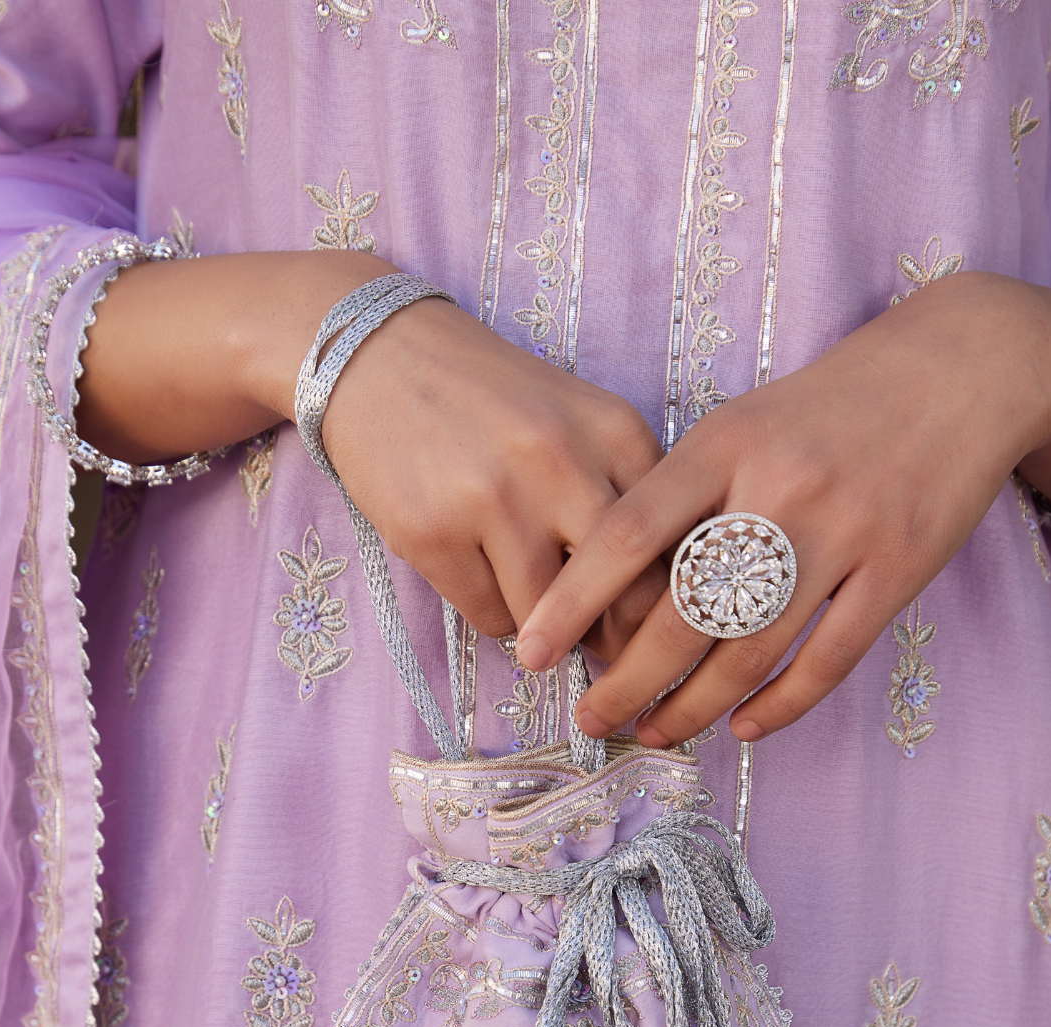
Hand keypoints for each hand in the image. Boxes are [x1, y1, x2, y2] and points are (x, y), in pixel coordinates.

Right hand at [78, 249, 667, 649]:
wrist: (377, 356)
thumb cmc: (492, 401)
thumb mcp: (580, 420)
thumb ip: (625, 492)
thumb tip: (657, 605)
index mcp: (614, 431)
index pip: (673, 546)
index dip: (671, 598)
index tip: (657, 621)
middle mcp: (560, 462)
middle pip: (623, 594)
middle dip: (621, 635)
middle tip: (609, 646)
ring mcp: (491, 500)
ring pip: (551, 618)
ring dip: (549, 629)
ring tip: (539, 608)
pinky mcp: (432, 534)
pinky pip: (491, 618)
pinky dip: (497, 616)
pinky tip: (485, 579)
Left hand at [513, 271, 1050, 744]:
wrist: (962, 368)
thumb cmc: (828, 405)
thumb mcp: (742, 421)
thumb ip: (683, 494)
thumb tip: (612, 588)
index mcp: (724, 444)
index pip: (628, 534)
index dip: (571, 601)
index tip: (530, 651)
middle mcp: (778, 490)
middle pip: (684, 613)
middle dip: (626, 681)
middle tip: (590, 718)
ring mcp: (843, 534)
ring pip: (751, 650)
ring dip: (694, 707)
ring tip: (654, 732)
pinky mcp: (897, 571)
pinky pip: (827, 661)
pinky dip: (780, 705)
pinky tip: (742, 727)